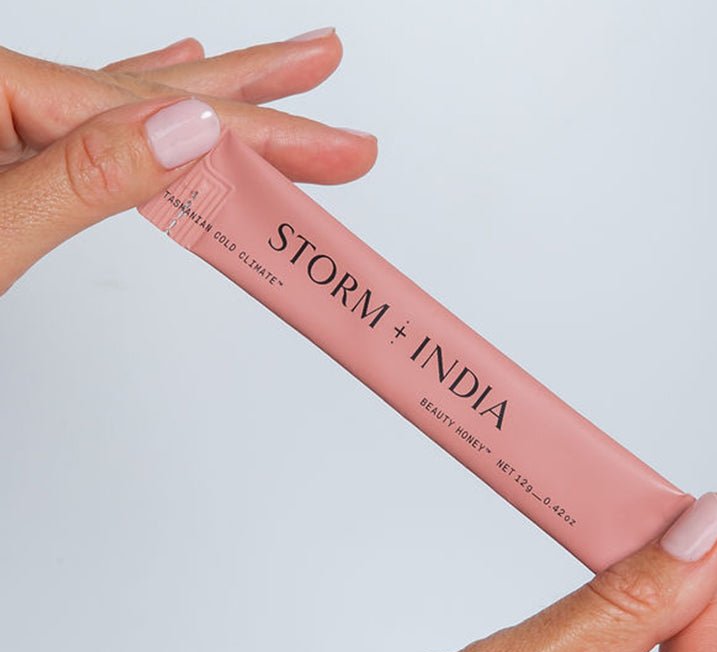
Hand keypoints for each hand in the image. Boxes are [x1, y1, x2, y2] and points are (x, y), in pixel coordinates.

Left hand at [0, 30, 376, 294]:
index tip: (337, 150)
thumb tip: (189, 129)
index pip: (158, 115)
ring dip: (212, 92)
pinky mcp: (6, 147)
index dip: (259, 135)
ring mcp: (4, 117)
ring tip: (279, 68)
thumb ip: (87, 177)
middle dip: (253, 91)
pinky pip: (91, 121)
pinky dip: (139, 109)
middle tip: (326, 63)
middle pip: (155, 90)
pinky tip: (172, 81)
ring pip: (131, 104)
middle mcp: (2, 92)